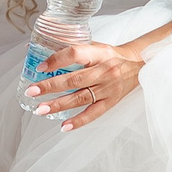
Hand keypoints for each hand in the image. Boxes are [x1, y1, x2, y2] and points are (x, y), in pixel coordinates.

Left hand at [25, 40, 144, 130]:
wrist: (140, 65)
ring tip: (40, 109)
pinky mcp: (112, 102)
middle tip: (31, 91)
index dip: (56, 60)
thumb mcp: (95, 45)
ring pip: (80, 98)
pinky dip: (78, 121)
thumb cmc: (111, 55)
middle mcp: (104, 71)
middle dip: (50, 86)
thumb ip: (69, 47)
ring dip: (59, 105)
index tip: (40, 67)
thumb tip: (35, 47)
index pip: (75, 54)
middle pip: (74, 80)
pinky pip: (94, 114)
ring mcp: (109, 88)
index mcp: (99, 53)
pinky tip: (63, 126)